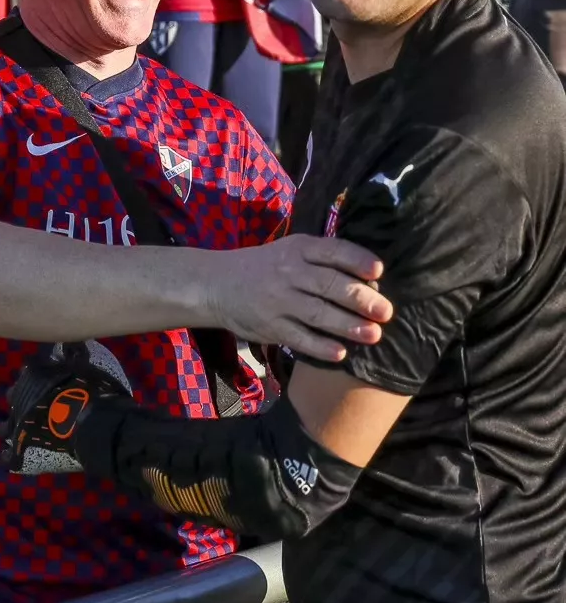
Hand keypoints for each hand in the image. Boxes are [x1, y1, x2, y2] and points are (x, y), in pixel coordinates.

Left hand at [1, 343, 133, 475]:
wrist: (93, 424)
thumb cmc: (91, 392)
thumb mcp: (85, 366)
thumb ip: (75, 353)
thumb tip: (72, 341)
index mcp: (32, 374)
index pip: (29, 369)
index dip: (39, 375)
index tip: (48, 380)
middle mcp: (19, 396)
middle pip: (14, 395)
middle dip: (22, 400)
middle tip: (38, 407)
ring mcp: (17, 422)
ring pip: (5, 426)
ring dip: (13, 427)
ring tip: (24, 432)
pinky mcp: (20, 447)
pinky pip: (7, 456)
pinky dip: (10, 457)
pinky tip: (14, 458)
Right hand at [205, 235, 390, 363]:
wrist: (216, 285)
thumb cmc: (265, 267)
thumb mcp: (289, 251)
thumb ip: (323, 260)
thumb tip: (371, 280)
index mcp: (297, 249)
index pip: (332, 251)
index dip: (357, 260)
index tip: (378, 272)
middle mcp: (288, 272)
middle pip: (329, 284)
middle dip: (361, 299)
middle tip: (385, 312)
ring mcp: (277, 300)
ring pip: (318, 313)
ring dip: (348, 325)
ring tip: (373, 334)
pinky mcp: (269, 326)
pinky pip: (299, 338)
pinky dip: (321, 347)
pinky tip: (340, 353)